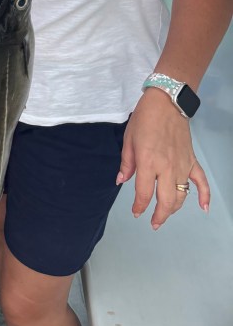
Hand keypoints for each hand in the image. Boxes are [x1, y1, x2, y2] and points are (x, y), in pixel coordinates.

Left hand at [117, 88, 209, 228]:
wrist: (166, 103)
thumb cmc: (144, 119)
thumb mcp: (128, 139)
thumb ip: (127, 163)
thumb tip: (121, 181)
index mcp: (148, 162)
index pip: (144, 193)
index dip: (140, 206)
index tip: (136, 212)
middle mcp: (167, 168)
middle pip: (166, 201)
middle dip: (159, 215)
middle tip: (153, 222)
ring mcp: (182, 165)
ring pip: (182, 195)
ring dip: (175, 209)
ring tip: (166, 214)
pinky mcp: (192, 161)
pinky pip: (201, 182)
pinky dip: (204, 196)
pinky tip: (204, 208)